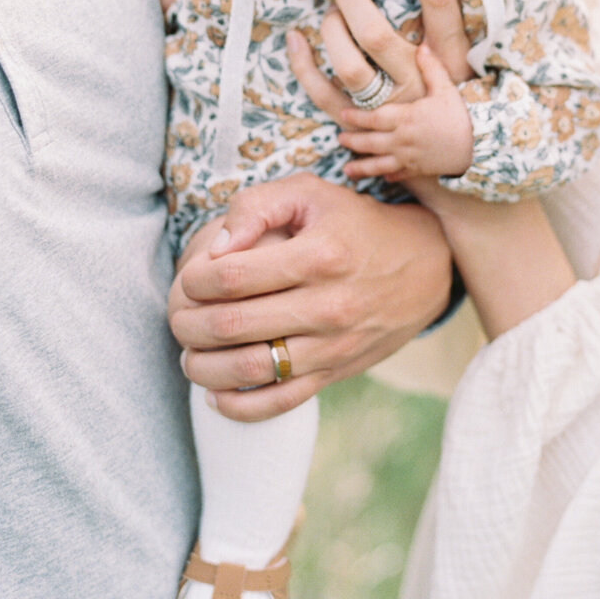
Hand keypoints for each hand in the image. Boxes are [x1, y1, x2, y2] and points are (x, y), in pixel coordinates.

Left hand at [170, 173, 453, 419]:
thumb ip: (256, 207)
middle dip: (187, 323)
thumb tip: (216, 248)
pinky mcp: (336, 372)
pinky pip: (279, 402)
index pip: (231, 276)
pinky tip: (215, 392)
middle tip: (177, 315)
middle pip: (231, 325)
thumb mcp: (310, 193)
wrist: (422, 264)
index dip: (194, 279)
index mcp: (318, 255)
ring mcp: (332, 345)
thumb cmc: (352, 223)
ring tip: (188, 352)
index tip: (189, 277)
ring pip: (249, 369)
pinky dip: (238, 405)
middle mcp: (327, 305)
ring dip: (202, 367)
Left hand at [287, 0, 474, 119]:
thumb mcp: (459, 61)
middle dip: (353, 1)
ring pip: (347, 67)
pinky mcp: (359, 121)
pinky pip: (323, 94)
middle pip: (375, 34)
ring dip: (331, 32)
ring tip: (331, 13)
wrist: (446, 153)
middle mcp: (413, 81)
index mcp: (446, 59)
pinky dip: (304, 68)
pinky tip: (294, 41)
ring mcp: (384, 105)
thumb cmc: (451, 97)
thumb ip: (446, 23)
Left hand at [337, 44, 473, 185]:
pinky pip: (399, 175)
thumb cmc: (460, 115)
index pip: (374, 119)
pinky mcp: (420, 170)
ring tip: (347, 170)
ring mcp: (410, 158)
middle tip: (339, 138)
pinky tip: (381, 177)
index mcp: (406, 118)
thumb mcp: (445, 88)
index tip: (344, 116)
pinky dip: (388, 176)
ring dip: (362, 167)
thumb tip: (422, 46)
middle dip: (353, 141)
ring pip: (380, 164)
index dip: (357, 118)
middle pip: (371, 142)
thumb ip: (431, 68)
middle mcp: (403, 140)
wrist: (479, 145)